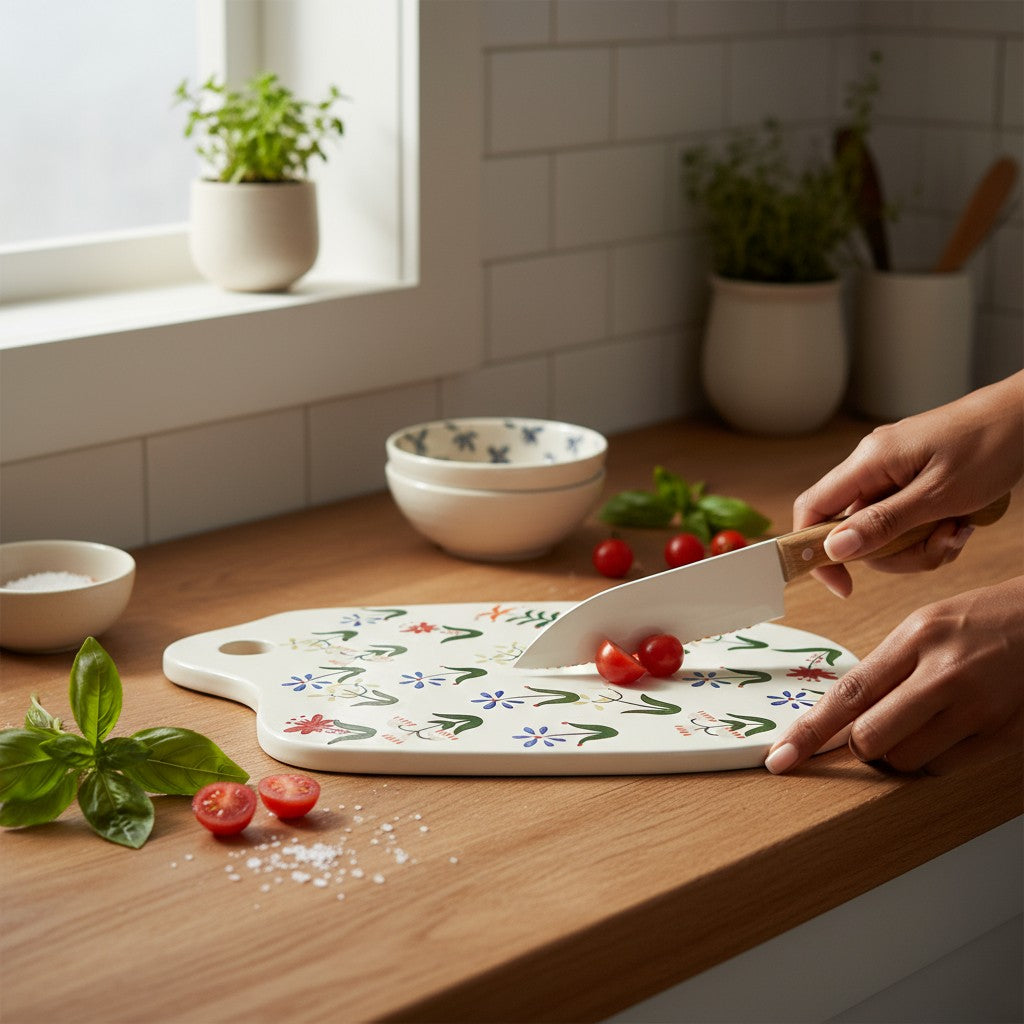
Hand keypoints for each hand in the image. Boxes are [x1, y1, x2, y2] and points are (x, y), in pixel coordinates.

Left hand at [764, 576, 1023, 775]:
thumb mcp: (924, 626)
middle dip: (860, 745)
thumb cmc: (981, 621)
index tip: (780, 757)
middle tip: (871, 730)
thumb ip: (884, 668)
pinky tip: (946, 731)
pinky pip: (944, 770)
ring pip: (905, 761)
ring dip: (897, 754)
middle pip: (871, 739)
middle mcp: (944, 673)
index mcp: (916, 638)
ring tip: (918, 723)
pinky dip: (933, 760)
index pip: (848, 694)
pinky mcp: (1003, 735)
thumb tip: (839, 716)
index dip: (808, 732)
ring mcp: (977, 708)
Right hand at [795, 372, 1023, 597]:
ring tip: (957, 530)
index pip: (812, 509)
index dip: (816, 551)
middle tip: (937, 546)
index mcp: (868, 462)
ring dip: (919, 545)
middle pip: (852, 530)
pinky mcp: (910, 478)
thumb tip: (832, 548)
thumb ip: (883, 524)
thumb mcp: (939, 496)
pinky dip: (929, 532)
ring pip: (881, 531)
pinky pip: (903, 520)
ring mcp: (891, 472)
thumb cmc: (989, 445)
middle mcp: (871, 466)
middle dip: (894, 554)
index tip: (843, 584)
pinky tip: (959, 522)